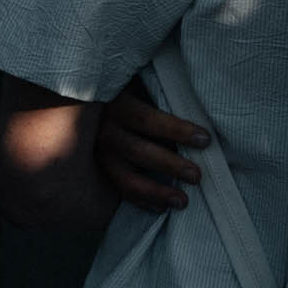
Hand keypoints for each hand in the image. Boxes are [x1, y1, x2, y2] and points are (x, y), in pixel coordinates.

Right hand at [95, 75, 208, 211]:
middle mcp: (102, 129)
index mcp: (114, 102)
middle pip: (138, 151)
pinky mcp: (96, 167)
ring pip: (125, 177)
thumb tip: (197, 105)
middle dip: (170, 165)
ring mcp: (96, 151)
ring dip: (156, 192)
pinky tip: (160, 208)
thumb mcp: (136, 80)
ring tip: (182, 202)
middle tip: (197, 177)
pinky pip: (117, 188)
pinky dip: (140, 200)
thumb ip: (156, 90)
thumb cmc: (123, 85)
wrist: (83, 95)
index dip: (176, 130)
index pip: (146, 120)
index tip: (205, 140)